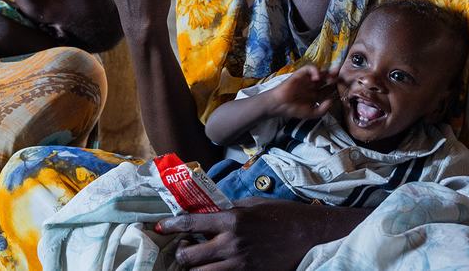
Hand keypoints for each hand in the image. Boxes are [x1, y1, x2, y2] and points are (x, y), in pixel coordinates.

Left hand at [157, 198, 332, 269]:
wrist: (307, 233)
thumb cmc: (279, 214)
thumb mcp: (251, 205)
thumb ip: (227, 211)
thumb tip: (206, 214)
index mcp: (231, 220)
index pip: (191, 223)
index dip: (170, 225)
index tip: (160, 226)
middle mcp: (232, 243)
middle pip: (189, 256)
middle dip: (181, 254)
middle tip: (184, 249)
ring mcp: (240, 264)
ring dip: (195, 268)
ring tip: (197, 262)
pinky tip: (214, 268)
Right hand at [263, 65, 337, 119]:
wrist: (280, 105)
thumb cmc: (294, 110)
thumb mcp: (312, 113)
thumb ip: (323, 109)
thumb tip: (333, 100)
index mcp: (316, 95)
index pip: (329, 89)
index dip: (336, 88)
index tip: (344, 88)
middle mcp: (313, 86)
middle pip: (327, 79)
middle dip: (335, 78)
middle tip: (342, 78)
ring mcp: (307, 79)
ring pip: (320, 72)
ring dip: (327, 73)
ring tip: (332, 76)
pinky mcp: (300, 74)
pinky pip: (309, 68)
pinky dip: (314, 70)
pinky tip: (317, 77)